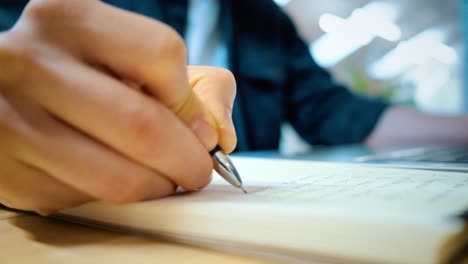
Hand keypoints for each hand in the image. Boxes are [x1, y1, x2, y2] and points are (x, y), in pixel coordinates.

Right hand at [0, 0, 235, 214]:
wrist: (10, 90)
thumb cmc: (86, 73)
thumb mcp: (137, 57)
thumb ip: (199, 86)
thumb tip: (218, 135)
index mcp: (71, 20)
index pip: (162, 54)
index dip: (189, 100)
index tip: (196, 125)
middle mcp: (32, 64)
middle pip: (143, 127)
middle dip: (187, 160)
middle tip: (196, 169)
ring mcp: (12, 121)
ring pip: (119, 179)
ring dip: (158, 185)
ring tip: (160, 175)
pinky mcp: (9, 173)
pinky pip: (88, 201)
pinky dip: (116, 196)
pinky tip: (110, 172)